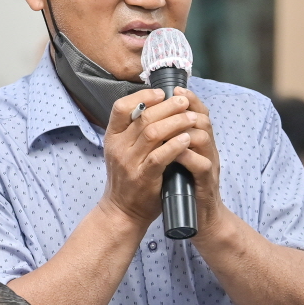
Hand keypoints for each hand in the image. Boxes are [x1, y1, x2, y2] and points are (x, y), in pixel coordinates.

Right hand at [100, 88, 202, 228]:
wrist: (122, 211)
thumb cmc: (128, 178)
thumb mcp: (123, 151)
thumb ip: (134, 131)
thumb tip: (156, 105)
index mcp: (112, 137)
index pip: (121, 107)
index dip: (142, 96)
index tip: (161, 93)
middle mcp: (118, 148)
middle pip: (143, 117)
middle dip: (167, 106)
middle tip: (184, 102)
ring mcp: (129, 163)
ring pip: (152, 133)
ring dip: (175, 122)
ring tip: (191, 118)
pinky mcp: (143, 178)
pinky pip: (160, 156)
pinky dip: (175, 145)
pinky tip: (186, 139)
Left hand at [171, 88, 221, 229]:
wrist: (201, 219)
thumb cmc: (185, 187)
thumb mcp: (177, 159)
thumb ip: (171, 141)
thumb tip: (151, 120)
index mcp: (201, 142)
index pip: (199, 111)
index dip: (189, 98)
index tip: (174, 89)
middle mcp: (208, 149)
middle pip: (202, 118)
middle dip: (182, 109)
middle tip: (167, 104)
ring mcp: (209, 165)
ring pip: (203, 136)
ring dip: (182, 129)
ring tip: (165, 127)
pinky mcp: (206, 182)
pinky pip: (200, 163)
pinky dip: (185, 155)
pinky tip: (171, 152)